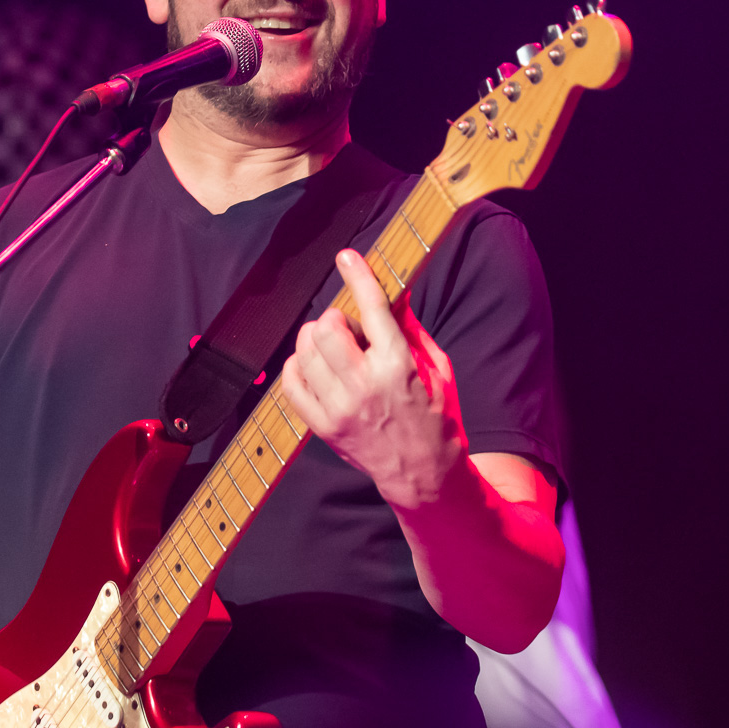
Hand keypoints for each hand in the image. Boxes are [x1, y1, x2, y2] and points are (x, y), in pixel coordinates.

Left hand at [280, 249, 465, 508]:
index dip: (358, 276)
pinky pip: (290, 383)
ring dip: (314, 339)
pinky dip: (296, 366)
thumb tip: (393, 292)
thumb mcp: (438, 367)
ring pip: (305, 351)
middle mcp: (366, 385)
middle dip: (335, 318)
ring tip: (332, 350)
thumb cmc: (436, 414)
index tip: (347, 256)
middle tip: (348, 331)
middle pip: (327, 328)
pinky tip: (312, 366)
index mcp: (399, 365)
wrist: (424, 472)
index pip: (373, 309)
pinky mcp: (322, 426)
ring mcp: (340, 408)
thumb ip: (411, 328)